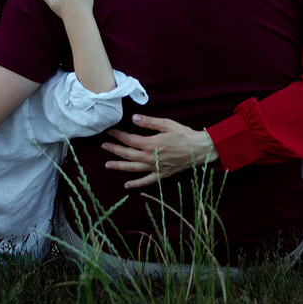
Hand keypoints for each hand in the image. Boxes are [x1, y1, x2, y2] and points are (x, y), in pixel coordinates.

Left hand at [101, 114, 217, 188]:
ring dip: (119, 166)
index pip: (129, 139)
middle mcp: (149, 157)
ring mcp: (154, 167)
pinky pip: (145, 181)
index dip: (118, 136)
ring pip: (132, 168)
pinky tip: (126, 185)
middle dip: (114, 149)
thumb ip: (149, 122)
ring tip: (107, 165)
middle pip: (127, 154)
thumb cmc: (183, 135)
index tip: (110, 132)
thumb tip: (133, 118)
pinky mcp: (160, 174)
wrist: (198, 149)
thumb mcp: (166, 124)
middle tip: (104, 146)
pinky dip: (135, 184)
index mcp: (150, 144)